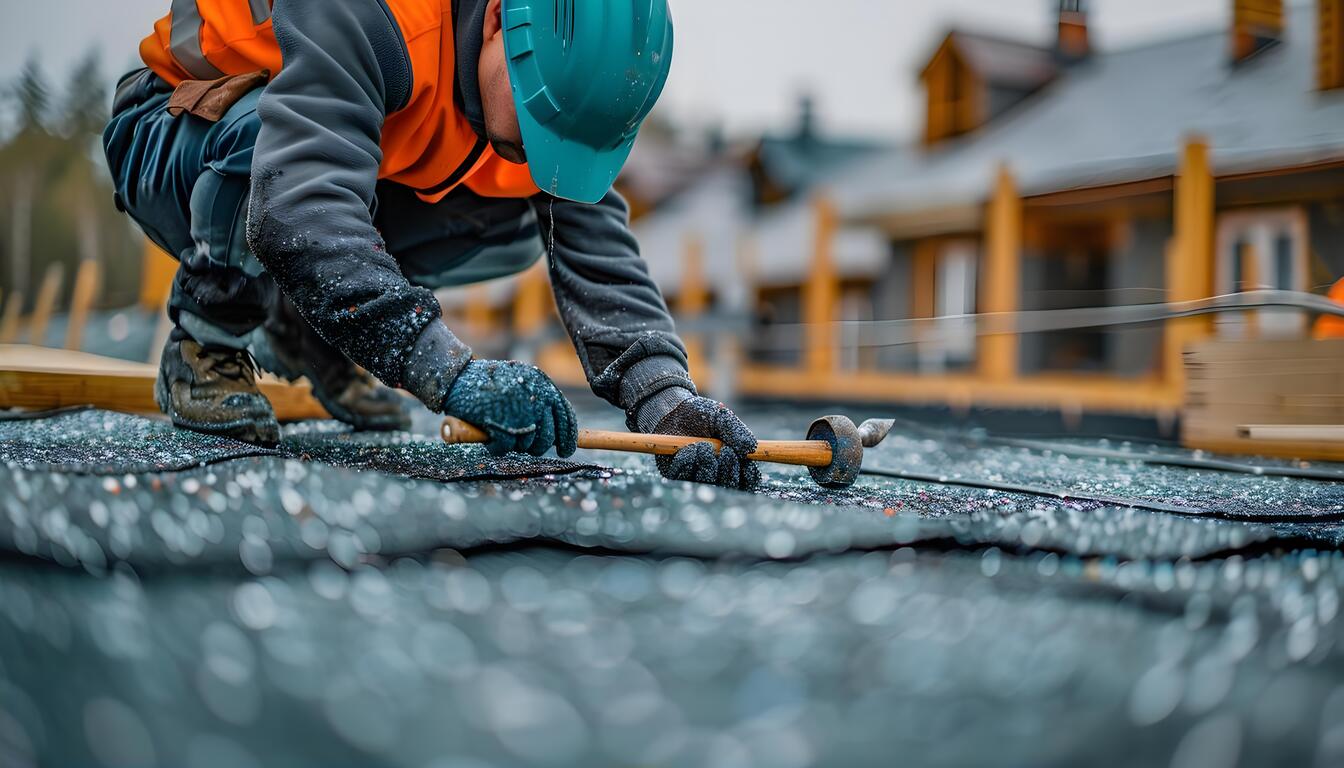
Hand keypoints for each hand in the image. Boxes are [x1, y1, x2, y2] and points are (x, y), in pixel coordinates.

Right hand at [444, 360, 577, 456]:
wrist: (457, 377)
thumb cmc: (487, 382)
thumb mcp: (519, 382)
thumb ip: (537, 399)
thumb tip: (554, 432)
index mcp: (543, 385)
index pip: (565, 417)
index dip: (568, 438)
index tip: (566, 451)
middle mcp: (536, 398)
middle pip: (547, 438)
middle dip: (536, 447)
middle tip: (523, 446)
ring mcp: (521, 412)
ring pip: (526, 445)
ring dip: (513, 445)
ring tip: (500, 432)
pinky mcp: (503, 425)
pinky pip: (505, 448)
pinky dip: (496, 448)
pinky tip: (489, 440)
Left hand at [640, 394, 760, 490]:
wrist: (672, 410)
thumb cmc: (700, 415)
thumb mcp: (722, 418)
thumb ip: (737, 431)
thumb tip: (750, 448)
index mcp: (732, 462)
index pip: (747, 480)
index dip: (749, 476)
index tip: (746, 464)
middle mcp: (715, 473)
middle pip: (729, 486)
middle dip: (729, 469)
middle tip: (725, 451)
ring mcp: (695, 476)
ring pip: (707, 483)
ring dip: (707, 464)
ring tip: (701, 445)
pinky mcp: (676, 475)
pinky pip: (684, 478)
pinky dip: (687, 463)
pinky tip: (687, 449)